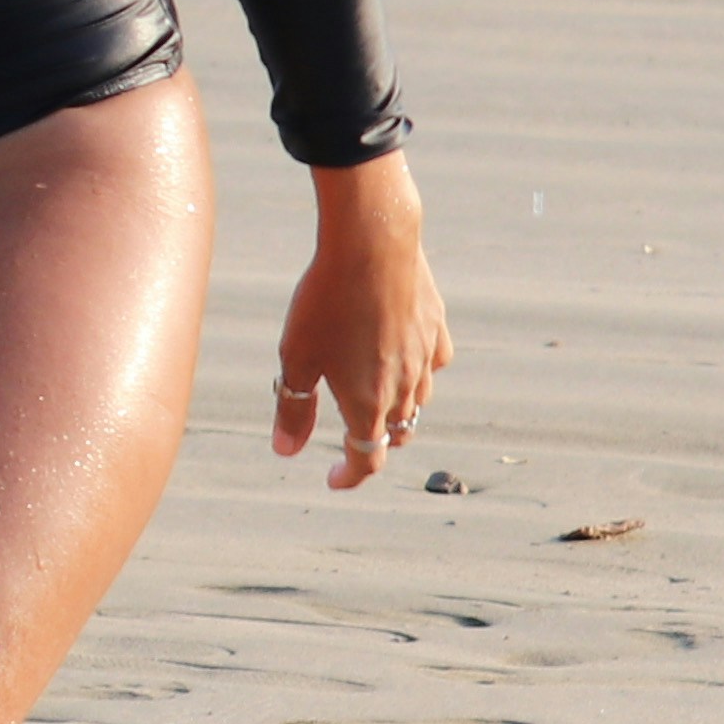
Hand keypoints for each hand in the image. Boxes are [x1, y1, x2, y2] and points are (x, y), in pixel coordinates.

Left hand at [272, 154, 451, 488]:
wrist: (374, 244)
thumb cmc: (325, 301)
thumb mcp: (295, 358)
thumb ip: (293, 409)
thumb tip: (285, 452)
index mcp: (368, 404)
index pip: (366, 459)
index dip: (350, 476)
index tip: (334, 479)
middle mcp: (405, 388)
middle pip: (395, 433)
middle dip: (373, 444)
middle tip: (351, 442)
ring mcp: (427, 358)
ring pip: (418, 402)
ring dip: (397, 411)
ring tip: (375, 402)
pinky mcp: (438, 328)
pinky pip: (432, 364)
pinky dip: (418, 372)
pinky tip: (402, 357)